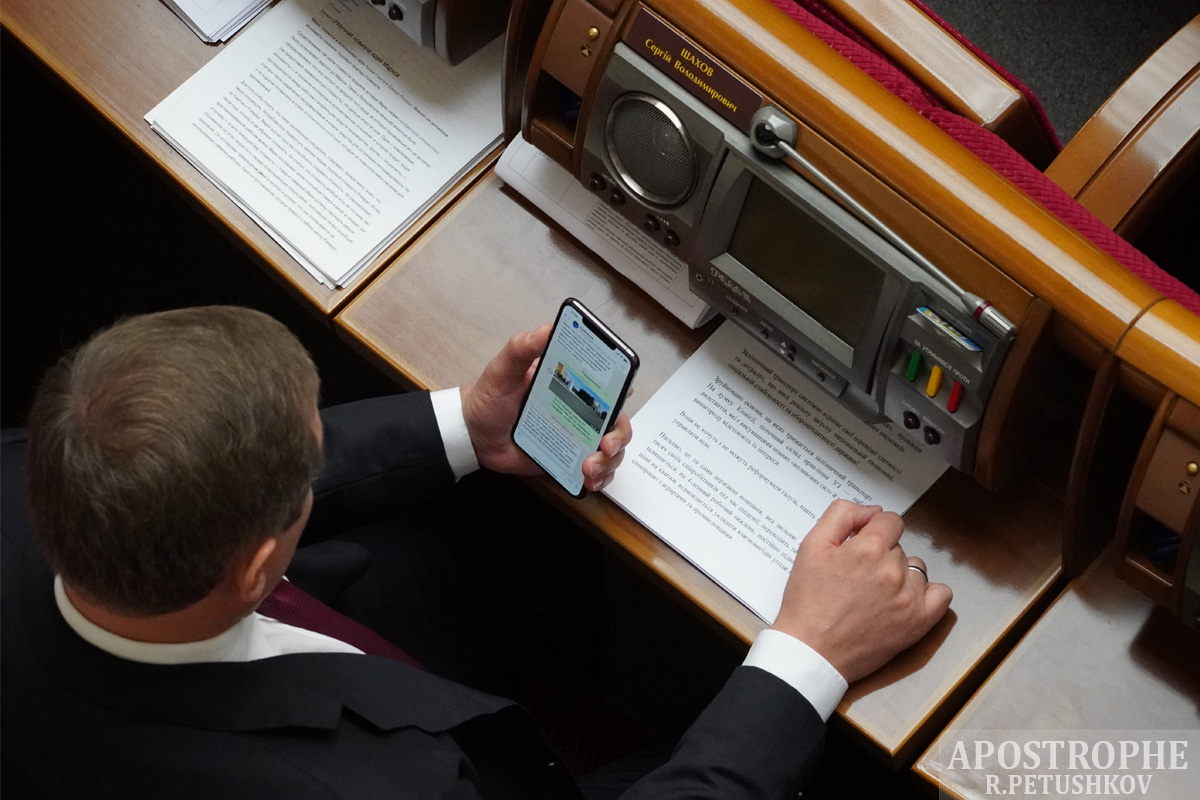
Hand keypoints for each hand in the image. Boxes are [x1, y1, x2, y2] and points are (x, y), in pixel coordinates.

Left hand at [460, 325, 632, 491]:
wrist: (473, 434)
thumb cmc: (490, 397)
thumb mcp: (503, 369)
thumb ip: (522, 347)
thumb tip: (547, 329)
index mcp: (572, 382)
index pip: (610, 382)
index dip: (623, 389)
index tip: (622, 397)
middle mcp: (581, 408)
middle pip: (618, 421)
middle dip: (620, 436)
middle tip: (604, 446)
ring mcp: (577, 435)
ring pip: (612, 449)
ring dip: (609, 461)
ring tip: (589, 468)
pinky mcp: (570, 459)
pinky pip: (597, 471)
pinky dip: (601, 478)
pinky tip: (590, 480)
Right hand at [771, 500, 951, 682]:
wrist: (811, 651)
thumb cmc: (808, 602)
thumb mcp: (811, 546)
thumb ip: (841, 515)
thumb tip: (871, 511)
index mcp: (867, 548)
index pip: (890, 520)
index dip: (873, 529)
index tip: (860, 544)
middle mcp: (893, 570)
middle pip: (899, 546)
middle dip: (881, 553)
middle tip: (857, 574)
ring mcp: (909, 598)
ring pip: (916, 568)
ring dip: (901, 573)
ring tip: (876, 591)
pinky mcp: (918, 623)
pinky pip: (942, 595)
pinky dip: (928, 593)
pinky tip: (906, 598)